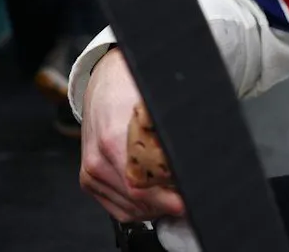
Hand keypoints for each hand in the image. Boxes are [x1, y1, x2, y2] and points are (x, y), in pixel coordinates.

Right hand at [79, 49, 184, 222]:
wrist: (106, 80)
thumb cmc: (133, 88)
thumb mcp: (155, 102)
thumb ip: (172, 129)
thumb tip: (199, 150)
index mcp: (114, 139)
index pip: (140, 185)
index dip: (168, 198)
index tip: (190, 199)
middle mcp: (98, 159)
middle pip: (137, 201)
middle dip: (168, 204)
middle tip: (192, 198)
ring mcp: (91, 171)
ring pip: (129, 209)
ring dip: (156, 208)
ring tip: (178, 196)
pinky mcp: (89, 179)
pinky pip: (118, 208)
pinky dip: (140, 208)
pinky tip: (158, 198)